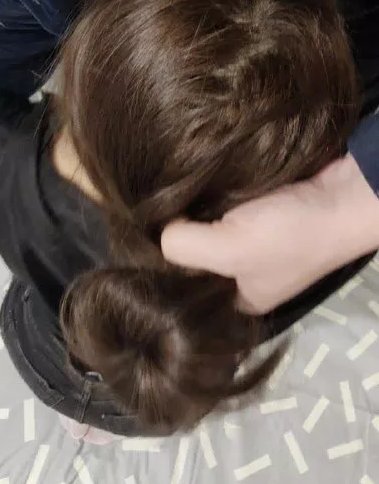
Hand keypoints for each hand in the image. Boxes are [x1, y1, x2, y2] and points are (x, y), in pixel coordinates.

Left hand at [161, 154, 378, 313]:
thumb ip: (183, 247)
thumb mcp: (230, 249)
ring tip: (161, 193)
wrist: (346, 194)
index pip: (183, 288)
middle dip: (173, 235)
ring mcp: (249, 243)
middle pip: (191, 257)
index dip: (160, 264)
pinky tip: (188, 183)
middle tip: (145, 209)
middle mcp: (239, 276)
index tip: (137, 236)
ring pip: (202, 230)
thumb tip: (158, 229)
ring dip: (188, 212)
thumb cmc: (290, 233)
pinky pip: (218, 208)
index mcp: (236, 301)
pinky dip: (206, 196)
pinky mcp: (255, 213)